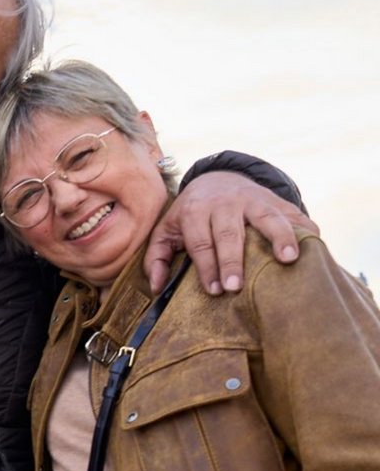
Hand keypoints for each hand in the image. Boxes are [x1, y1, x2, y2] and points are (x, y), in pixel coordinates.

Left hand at [145, 172, 317, 296]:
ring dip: (279, 237)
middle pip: (229, 234)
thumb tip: (157, 287)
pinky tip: (313, 240)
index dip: (206, 267)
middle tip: (236, 286)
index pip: (200, 243)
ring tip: (288, 259)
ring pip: (267, 217)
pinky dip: (303, 225)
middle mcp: (224, 203)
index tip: (214, 291)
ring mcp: (252, 199)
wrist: (215, 178)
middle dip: (232, 261)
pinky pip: (291, 211)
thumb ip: (157, 258)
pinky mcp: (273, 199)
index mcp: (195, 211)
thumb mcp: (165, 232)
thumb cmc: (188, 215)